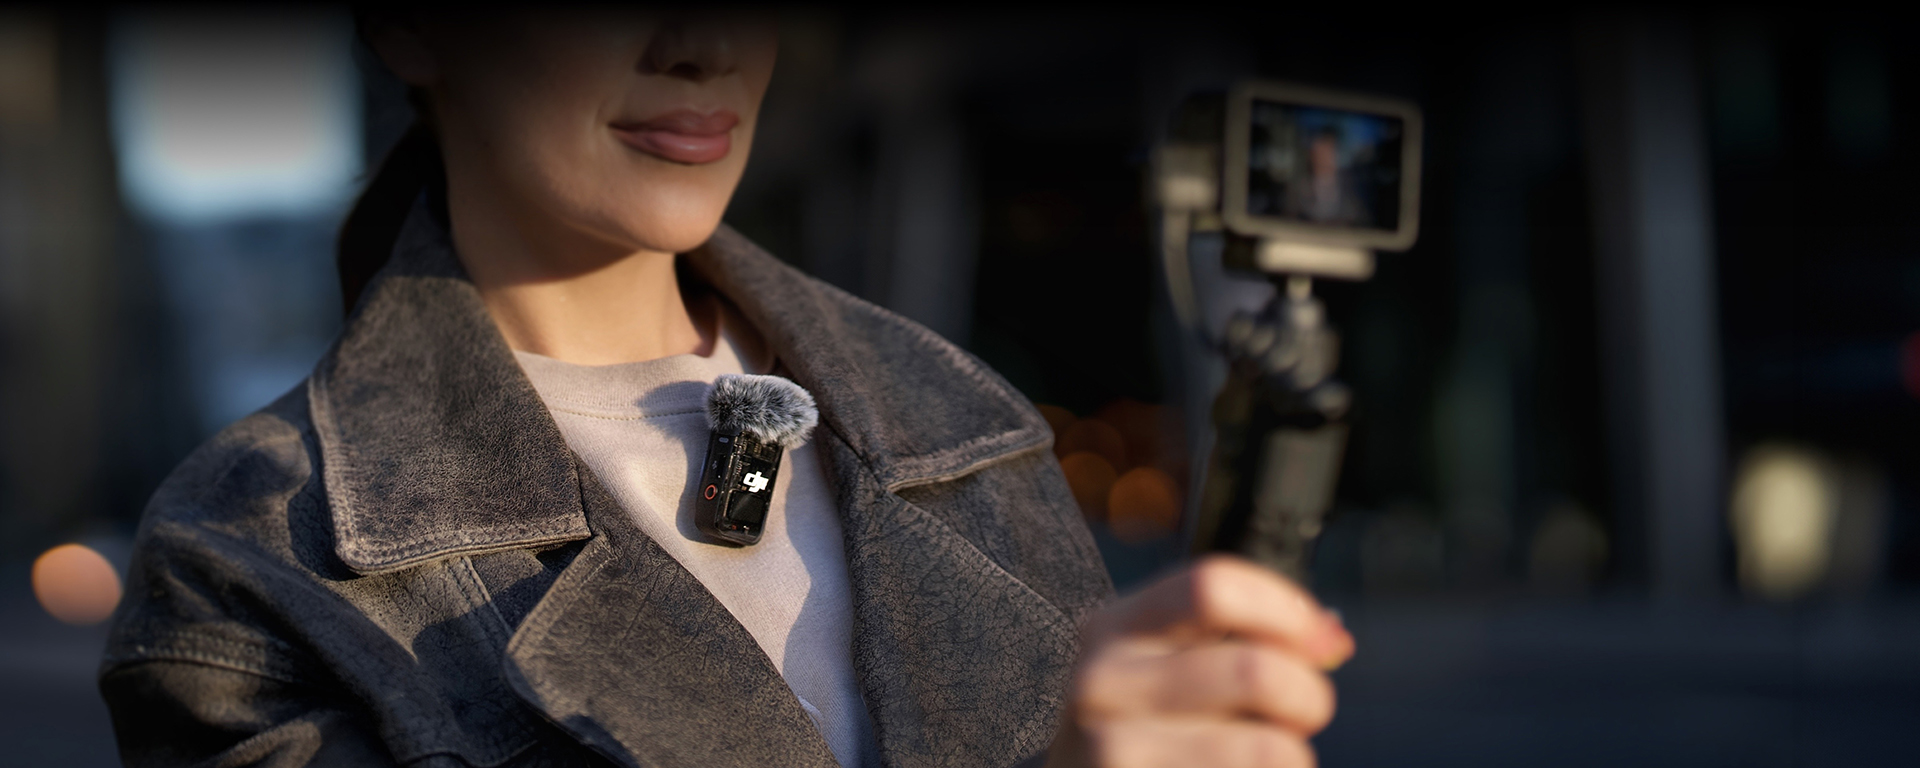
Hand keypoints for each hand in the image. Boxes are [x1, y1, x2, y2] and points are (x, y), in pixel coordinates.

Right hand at [1047, 555, 1354, 767]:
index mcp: (1111, 628)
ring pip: (1271, 748)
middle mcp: (1101, 683)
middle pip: (1255, 671)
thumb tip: (1331, 639)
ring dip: (1294, 757)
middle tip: (1302, 716)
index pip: (1213, 587)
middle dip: (1309, 697)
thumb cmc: (1141, 734)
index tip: (1318, 639)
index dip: (1286, 608)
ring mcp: (1113, 750)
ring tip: (1268, 759)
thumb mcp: (1162, 670)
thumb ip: (1236, 641)